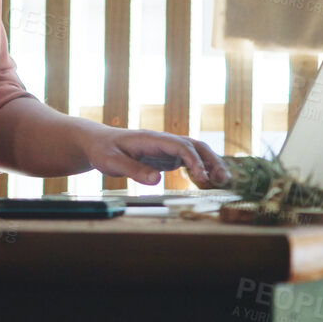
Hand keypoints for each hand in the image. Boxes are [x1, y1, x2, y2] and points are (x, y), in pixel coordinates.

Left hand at [81, 128, 229, 186]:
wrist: (98, 143)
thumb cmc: (104, 151)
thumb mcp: (112, 163)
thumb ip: (133, 170)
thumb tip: (156, 180)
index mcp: (152, 139)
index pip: (180, 146)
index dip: (194, 161)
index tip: (202, 178)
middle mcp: (163, 141)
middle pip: (194, 145)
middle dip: (211, 160)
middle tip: (223, 179)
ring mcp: (166, 148)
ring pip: (195, 151)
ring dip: (210, 163)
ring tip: (224, 181)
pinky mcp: (166, 156)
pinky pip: (188, 160)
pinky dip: (201, 168)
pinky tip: (209, 181)